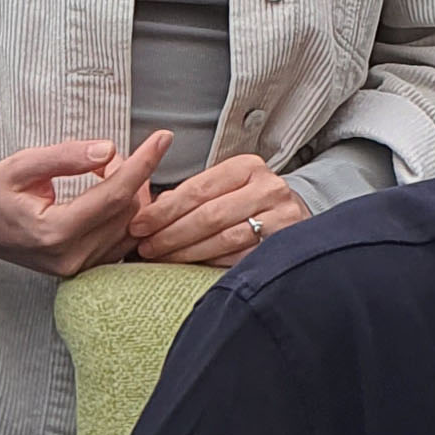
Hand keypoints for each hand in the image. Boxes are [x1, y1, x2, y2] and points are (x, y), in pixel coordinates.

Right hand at [0, 136, 170, 280]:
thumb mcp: (22, 164)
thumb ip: (66, 156)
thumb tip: (108, 150)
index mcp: (54, 232)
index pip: (114, 195)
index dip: (143, 164)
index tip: (162, 139)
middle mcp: (70, 256)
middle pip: (127, 211)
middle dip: (130, 176)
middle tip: (106, 157)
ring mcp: (78, 268)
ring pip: (130, 228)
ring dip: (130, 195)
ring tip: (105, 175)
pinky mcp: (82, 270)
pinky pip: (122, 242)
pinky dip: (126, 216)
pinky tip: (113, 197)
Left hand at [133, 153, 310, 267]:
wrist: (295, 218)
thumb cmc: (249, 202)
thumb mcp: (224, 187)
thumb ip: (191, 195)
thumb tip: (151, 209)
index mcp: (247, 167)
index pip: (198, 189)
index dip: (164, 210)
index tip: (138, 225)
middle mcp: (267, 187)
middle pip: (208, 215)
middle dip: (170, 233)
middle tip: (145, 247)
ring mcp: (281, 216)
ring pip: (223, 238)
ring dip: (186, 251)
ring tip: (160, 258)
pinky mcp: (284, 242)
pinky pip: (239, 256)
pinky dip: (210, 262)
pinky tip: (190, 267)